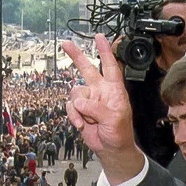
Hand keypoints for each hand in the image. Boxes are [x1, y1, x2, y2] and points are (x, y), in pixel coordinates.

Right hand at [60, 35, 143, 182]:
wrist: (111, 148)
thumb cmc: (120, 133)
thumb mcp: (114, 119)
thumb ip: (97, 108)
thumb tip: (79, 102)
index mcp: (114, 89)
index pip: (109, 66)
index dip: (105, 51)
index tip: (99, 37)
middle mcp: (100, 91)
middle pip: (87, 68)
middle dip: (76, 56)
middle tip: (65, 44)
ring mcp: (89, 100)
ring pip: (75, 93)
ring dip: (78, 109)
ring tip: (86, 120)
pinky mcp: (79, 111)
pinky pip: (70, 107)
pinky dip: (73, 116)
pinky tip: (80, 125)